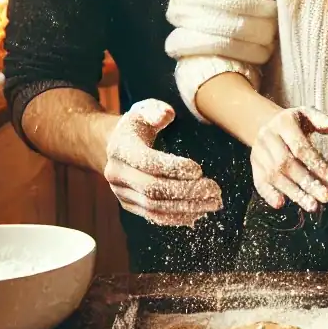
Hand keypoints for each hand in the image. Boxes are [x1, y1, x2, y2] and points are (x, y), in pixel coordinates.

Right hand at [102, 99, 223, 226]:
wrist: (113, 147)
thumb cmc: (136, 126)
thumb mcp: (144, 111)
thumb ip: (156, 111)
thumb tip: (167, 115)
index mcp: (120, 148)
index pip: (147, 162)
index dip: (173, 168)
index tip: (198, 170)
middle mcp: (117, 173)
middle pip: (153, 189)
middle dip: (186, 192)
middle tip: (214, 190)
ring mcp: (121, 192)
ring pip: (154, 207)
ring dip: (186, 208)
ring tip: (212, 204)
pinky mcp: (128, 205)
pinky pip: (153, 216)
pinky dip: (176, 217)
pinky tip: (197, 214)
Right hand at [253, 107, 327, 212]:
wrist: (268, 125)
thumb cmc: (295, 123)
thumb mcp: (308, 115)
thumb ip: (323, 120)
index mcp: (283, 123)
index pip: (301, 147)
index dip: (317, 164)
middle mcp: (268, 137)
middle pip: (287, 164)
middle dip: (307, 183)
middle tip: (325, 198)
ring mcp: (259, 152)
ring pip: (274, 176)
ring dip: (293, 193)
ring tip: (312, 206)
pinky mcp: (255, 166)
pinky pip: (259, 181)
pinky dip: (268, 194)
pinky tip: (281, 204)